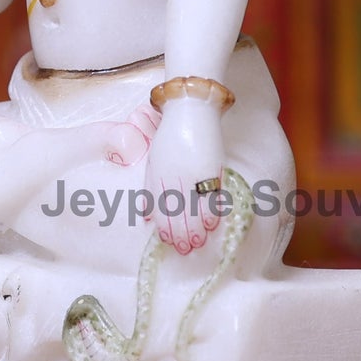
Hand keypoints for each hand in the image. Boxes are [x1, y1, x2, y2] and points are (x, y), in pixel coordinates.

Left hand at [143, 96, 225, 256]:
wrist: (189, 111)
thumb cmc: (170, 136)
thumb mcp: (154, 161)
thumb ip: (151, 188)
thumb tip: (147, 216)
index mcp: (159, 174)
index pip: (162, 208)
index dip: (166, 228)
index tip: (170, 242)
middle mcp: (176, 177)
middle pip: (179, 212)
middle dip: (182, 233)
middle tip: (186, 249)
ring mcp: (194, 173)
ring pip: (195, 208)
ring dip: (197, 228)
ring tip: (200, 242)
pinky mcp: (211, 167)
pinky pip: (211, 194)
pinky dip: (212, 210)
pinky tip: (213, 223)